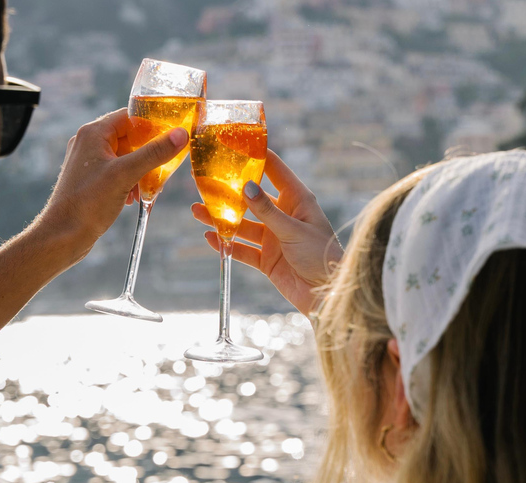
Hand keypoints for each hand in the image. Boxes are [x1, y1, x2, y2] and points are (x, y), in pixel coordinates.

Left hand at [40, 108, 187, 257]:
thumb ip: (154, 153)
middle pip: (128, 137)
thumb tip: (181, 134)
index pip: (129, 116)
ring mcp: (87, 162)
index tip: (171, 138)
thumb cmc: (88, 203)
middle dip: (147, 153)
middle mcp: (88, 142)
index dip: (151, 125)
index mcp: (93, 133)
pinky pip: (116, 172)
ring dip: (140, 170)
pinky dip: (129, 180)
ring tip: (148, 187)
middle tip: (163, 167)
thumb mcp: (126, 175)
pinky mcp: (89, 179)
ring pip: (124, 156)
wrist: (62, 235)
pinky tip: (133, 197)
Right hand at [192, 150, 342, 315]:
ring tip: (198, 211)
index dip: (257, 157)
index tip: (235, 144)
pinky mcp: (267, 260)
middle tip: (204, 182)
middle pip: (252, 199)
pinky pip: (243, 249)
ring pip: (243, 224)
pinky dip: (227, 244)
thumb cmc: (322, 256)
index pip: (275, 171)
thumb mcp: (293, 230)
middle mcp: (284, 216)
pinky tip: (210, 238)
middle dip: (229, 192)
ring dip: (222, 219)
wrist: (327, 296)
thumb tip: (246, 186)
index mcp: (298, 200)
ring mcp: (274, 238)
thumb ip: (267, 210)